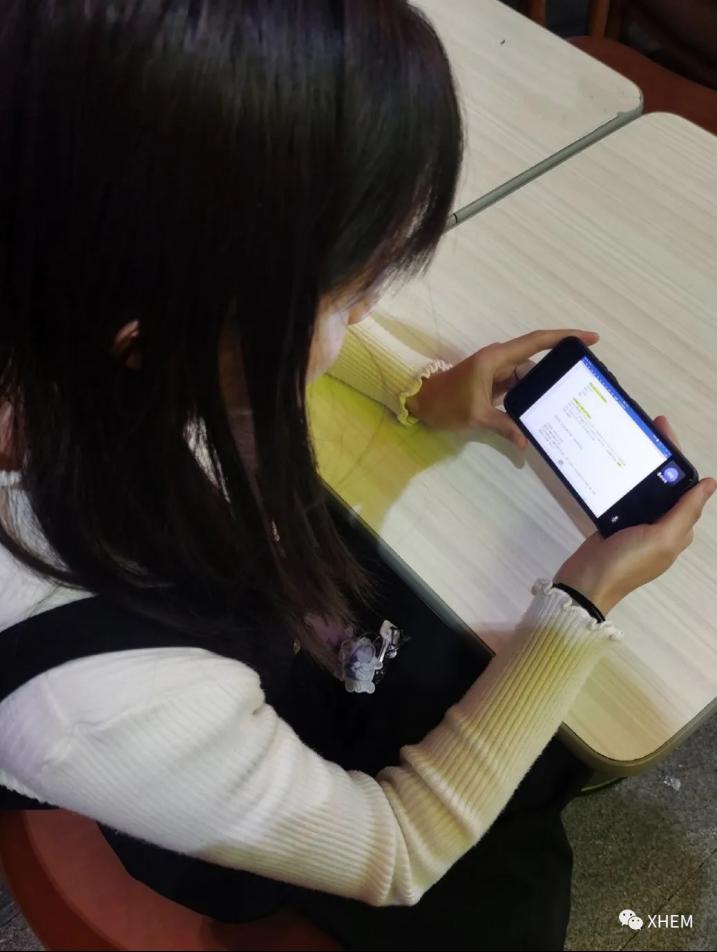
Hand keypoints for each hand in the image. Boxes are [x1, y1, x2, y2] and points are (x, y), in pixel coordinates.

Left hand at [405, 329, 598, 446]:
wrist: (419, 403)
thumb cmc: (445, 403)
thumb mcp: (476, 416)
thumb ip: (503, 426)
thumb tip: (525, 442)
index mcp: (497, 359)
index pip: (537, 341)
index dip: (565, 337)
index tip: (591, 338)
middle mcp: (500, 360)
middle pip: (536, 362)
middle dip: (557, 371)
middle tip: (582, 383)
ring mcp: (497, 371)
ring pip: (528, 376)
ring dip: (542, 389)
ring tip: (566, 402)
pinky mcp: (493, 383)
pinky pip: (518, 386)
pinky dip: (529, 396)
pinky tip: (543, 409)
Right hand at [555, 417, 714, 615]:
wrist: (586, 583)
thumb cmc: (628, 561)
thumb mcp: (663, 538)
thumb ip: (686, 511)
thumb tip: (710, 484)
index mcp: (677, 529)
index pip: (685, 488)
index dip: (677, 458)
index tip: (663, 430)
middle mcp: (660, 526)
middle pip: (665, 484)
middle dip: (659, 455)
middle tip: (647, 426)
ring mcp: (635, 525)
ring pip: (644, 489)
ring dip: (640, 466)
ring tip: (630, 439)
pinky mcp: (613, 524)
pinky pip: (623, 498)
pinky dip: (621, 481)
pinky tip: (613, 464)